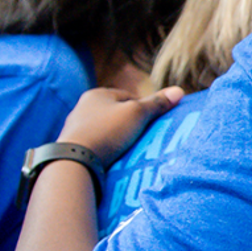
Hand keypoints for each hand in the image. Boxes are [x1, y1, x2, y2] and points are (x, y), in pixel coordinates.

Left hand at [57, 86, 182, 163]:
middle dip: (127, 124)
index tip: (151, 122)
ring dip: (115, 138)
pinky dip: (103, 149)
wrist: (75, 159)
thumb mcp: (137, 114)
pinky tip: (111, 158)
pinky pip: (94, 144)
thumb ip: (157, 103)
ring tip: (127, 150)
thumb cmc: (107, 131)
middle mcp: (82, 107)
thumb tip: (180, 90)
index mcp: (96, 94)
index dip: (142, 108)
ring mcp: (74, 128)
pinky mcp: (71, 147)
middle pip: (114, 114)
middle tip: (141, 137)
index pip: (127, 97)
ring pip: (103, 130)